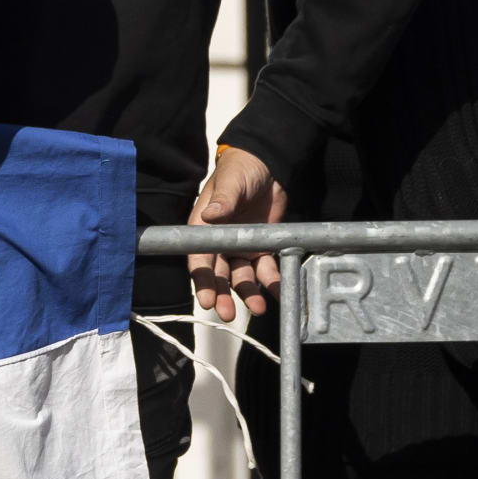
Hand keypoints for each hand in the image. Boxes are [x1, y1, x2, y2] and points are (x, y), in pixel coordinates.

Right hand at [190, 144, 285, 319]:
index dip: (202, 281)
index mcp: (203, 228)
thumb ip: (223, 200)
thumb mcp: (231, 182)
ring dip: (247, 294)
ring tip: (258, 308)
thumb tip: (211, 215)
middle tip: (227, 314)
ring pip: (240, 277)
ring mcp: (239, 247)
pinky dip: (271, 281)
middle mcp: (219, 242)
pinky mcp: (260, 247)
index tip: (206, 300)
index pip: (199, 260)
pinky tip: (279, 292)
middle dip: (221, 295)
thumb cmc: (240, 169)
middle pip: (217, 275)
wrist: (268, 164)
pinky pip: (265, 269)